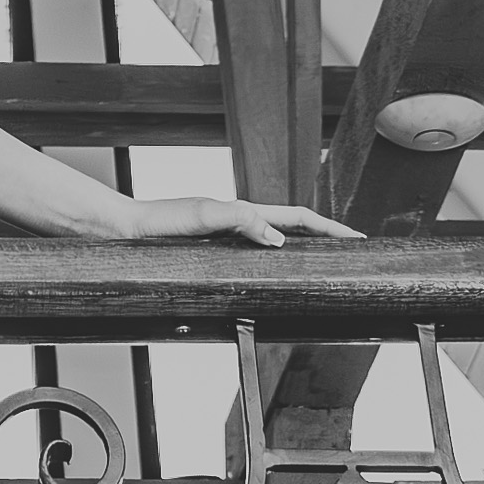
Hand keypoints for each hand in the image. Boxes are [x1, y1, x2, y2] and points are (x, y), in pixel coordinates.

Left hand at [126, 194, 348, 246]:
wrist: (128, 230)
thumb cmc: (160, 222)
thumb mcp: (204, 215)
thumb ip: (242, 220)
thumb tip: (279, 238)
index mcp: (243, 211)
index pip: (297, 217)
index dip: (328, 227)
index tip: (355, 237)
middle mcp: (239, 221)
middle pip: (293, 227)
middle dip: (324, 236)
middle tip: (351, 249)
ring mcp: (229, 236)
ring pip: (277, 241)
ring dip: (304, 247)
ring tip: (326, 260)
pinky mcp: (215, 250)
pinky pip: (257, 254)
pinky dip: (276, 260)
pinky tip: (278, 272)